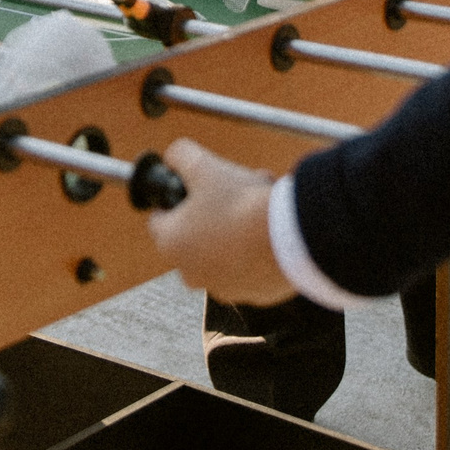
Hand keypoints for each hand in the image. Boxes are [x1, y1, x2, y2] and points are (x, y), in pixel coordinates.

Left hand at [148, 139, 294, 305]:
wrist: (291, 235)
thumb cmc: (242, 204)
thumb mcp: (203, 165)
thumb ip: (180, 155)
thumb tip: (175, 156)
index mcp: (171, 244)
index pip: (159, 218)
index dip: (175, 198)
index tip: (193, 189)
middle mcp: (192, 272)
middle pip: (193, 234)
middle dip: (210, 212)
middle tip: (231, 194)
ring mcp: (224, 287)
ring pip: (223, 250)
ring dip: (234, 230)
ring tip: (257, 208)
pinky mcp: (254, 294)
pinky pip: (250, 267)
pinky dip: (256, 251)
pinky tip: (270, 230)